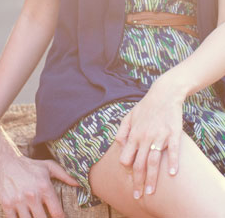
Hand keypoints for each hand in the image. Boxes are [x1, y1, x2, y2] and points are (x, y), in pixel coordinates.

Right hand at [0, 154, 77, 217]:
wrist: (2, 161)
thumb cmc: (27, 165)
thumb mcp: (47, 167)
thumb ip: (64, 175)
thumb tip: (79, 183)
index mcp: (44, 188)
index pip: (58, 213)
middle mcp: (32, 195)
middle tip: (44, 217)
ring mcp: (19, 201)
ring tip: (33, 216)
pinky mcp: (7, 204)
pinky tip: (22, 217)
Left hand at [115, 77, 183, 198]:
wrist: (164, 94)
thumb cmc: (145, 107)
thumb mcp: (128, 116)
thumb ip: (122, 131)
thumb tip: (118, 144)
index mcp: (133, 135)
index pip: (127, 157)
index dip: (127, 170)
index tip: (129, 180)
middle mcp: (144, 137)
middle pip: (139, 164)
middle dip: (137, 181)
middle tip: (138, 196)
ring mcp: (159, 136)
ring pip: (153, 161)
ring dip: (152, 178)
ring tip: (150, 192)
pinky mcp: (172, 134)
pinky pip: (172, 150)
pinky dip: (172, 162)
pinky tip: (172, 174)